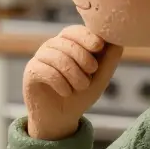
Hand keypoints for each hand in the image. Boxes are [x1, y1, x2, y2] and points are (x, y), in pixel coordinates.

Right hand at [23, 25, 123, 139]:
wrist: (61, 117)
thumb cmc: (81, 94)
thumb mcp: (100, 77)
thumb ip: (110, 58)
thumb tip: (118, 39)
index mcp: (70, 43)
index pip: (75, 31)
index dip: (87, 36)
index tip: (98, 47)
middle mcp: (53, 46)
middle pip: (67, 42)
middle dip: (83, 59)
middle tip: (90, 76)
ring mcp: (40, 57)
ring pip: (57, 57)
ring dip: (73, 75)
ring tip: (79, 87)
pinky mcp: (31, 71)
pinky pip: (46, 70)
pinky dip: (60, 83)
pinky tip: (65, 92)